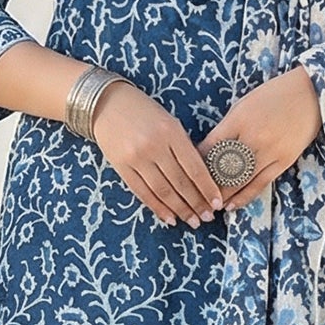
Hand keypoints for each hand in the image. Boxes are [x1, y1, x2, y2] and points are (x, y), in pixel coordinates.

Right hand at [92, 80, 226, 226]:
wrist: (106, 103)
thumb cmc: (144, 111)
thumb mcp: (169, 121)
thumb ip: (183, 146)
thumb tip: (200, 178)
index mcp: (171, 132)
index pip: (194, 167)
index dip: (207, 188)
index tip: (217, 203)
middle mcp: (154, 146)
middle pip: (180, 182)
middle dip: (196, 203)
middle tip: (207, 218)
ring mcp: (136, 158)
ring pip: (163, 191)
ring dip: (179, 209)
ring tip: (192, 221)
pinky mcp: (121, 167)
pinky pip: (142, 192)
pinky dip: (157, 208)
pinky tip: (169, 218)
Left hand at [196, 66, 322, 213]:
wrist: (312, 93)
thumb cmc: (274, 95)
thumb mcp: (244, 105)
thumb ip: (227, 128)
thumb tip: (207, 151)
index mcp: (239, 120)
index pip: (210, 147)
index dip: (195, 164)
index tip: (183, 175)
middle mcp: (253, 138)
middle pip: (222, 168)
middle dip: (205, 186)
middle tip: (191, 200)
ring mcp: (270, 152)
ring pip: (239, 180)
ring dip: (222, 196)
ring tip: (208, 208)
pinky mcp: (284, 161)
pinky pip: (260, 184)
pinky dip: (244, 197)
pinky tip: (231, 205)